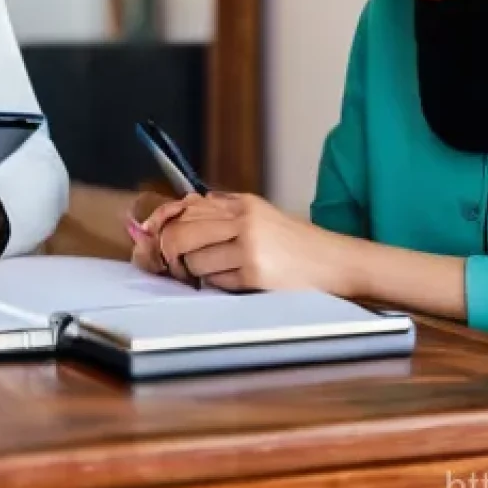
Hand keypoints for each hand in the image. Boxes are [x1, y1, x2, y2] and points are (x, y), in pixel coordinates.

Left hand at [135, 192, 354, 294]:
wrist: (334, 262)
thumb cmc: (296, 244)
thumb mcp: (261, 216)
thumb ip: (224, 212)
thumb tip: (180, 212)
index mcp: (242, 203)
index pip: (186, 207)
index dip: (164, 223)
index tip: (153, 236)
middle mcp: (243, 219)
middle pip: (181, 231)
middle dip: (169, 252)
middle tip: (175, 265)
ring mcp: (248, 245)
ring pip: (193, 259)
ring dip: (194, 272)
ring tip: (211, 274)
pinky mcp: (255, 271)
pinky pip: (214, 280)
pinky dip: (216, 283)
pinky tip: (234, 281)